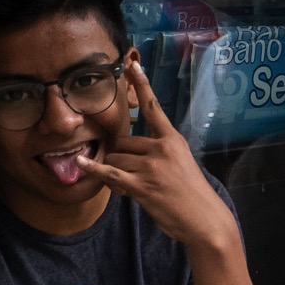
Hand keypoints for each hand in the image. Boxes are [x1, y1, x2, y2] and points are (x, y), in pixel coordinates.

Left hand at [76, 59, 234, 247]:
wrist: (203, 220)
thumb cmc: (192, 194)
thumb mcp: (181, 163)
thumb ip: (159, 152)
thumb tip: (129, 153)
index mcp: (173, 140)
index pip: (154, 108)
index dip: (142, 85)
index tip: (133, 65)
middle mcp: (162, 149)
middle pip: (124, 142)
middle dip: (122, 157)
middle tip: (132, 176)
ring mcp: (151, 167)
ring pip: (117, 159)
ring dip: (117, 172)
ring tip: (132, 188)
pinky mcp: (141, 186)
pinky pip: (111, 173)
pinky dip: (94, 168)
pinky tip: (80, 162)